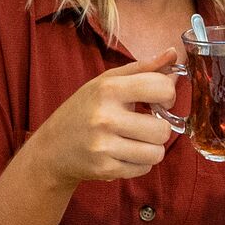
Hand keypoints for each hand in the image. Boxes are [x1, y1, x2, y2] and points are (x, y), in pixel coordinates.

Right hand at [24, 49, 179, 186]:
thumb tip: (173, 55)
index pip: (161, 88)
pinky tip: (124, 153)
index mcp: (108, 89)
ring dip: (151, 148)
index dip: (168, 95)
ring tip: (135, 140)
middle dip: (159, 128)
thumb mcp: (107, 82)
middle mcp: (105, 117)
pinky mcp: (105, 169)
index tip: (159, 100)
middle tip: (143, 124)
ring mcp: (104, 146)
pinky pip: (145, 168)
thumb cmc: (84, 110)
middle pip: (162, 129)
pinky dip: (140, 163)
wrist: (52, 148)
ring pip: (157, 153)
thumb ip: (143, 68)